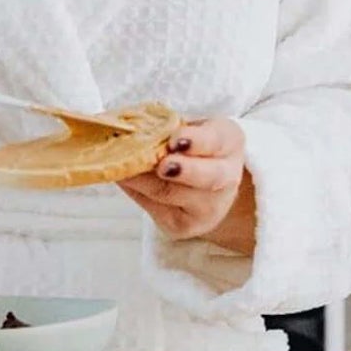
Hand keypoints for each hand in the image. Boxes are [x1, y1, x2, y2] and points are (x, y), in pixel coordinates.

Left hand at [117, 116, 256, 254]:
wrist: (200, 185)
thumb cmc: (187, 146)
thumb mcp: (183, 126)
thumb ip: (164, 125)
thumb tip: (130, 128)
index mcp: (229, 141)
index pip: (217, 140)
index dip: (197, 141)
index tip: (175, 140)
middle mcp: (227, 176)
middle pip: (209, 176)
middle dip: (184, 170)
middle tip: (162, 165)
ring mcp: (209, 206)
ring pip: (172, 193)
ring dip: (142, 178)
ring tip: (122, 164)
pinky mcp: (185, 225)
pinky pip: (155, 207)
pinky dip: (135, 190)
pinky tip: (124, 177)